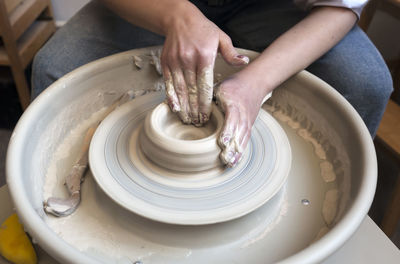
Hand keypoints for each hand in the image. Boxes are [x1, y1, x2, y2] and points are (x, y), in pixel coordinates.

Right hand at [161, 3, 248, 125]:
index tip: (207, 116)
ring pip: (180, 89)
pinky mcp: (166, 63)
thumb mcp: (221, 38)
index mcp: (204, 56)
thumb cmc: (203, 29)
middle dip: (195, 110)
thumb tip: (244, 62)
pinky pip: (168, 83)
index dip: (205, 104)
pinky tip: (174, 108)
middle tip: (198, 124)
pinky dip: (171, 97)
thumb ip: (232, 53)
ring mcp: (176, 62)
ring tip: (187, 120)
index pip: (205, 86)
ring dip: (184, 107)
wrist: (180, 19)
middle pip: (192, 91)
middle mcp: (188, 60)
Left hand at [215, 75, 269, 166]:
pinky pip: (246, 141)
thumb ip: (209, 98)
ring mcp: (247, 122)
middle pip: (239, 133)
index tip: (222, 141)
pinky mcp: (249, 127)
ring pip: (243, 139)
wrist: (255, 83)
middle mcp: (243, 115)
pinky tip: (235, 161)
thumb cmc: (235, 85)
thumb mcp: (220, 87)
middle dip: (232, 147)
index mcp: (234, 104)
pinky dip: (241, 152)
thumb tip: (193, 108)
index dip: (228, 131)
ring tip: (229, 164)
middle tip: (224, 158)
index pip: (232, 119)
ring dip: (236, 152)